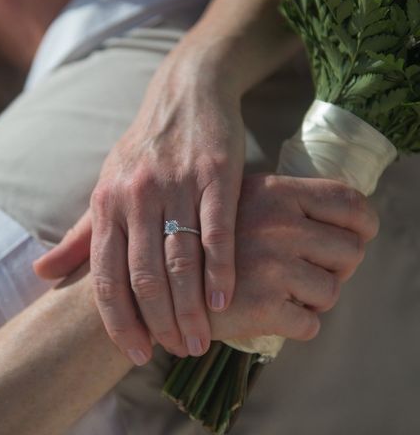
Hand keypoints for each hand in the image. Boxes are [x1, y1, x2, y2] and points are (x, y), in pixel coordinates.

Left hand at [35, 0, 304, 364]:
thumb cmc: (143, 150)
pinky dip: (220, 270)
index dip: (119, 320)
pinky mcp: (215, 174)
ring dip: (190, 308)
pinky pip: (217, 230)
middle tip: (179, 351)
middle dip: (161, 323)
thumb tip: (40, 273)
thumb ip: (79, 235)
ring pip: (179, 259)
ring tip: (201, 340)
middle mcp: (135, 196)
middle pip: (144, 275)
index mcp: (105, 204)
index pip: (104, 276)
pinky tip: (224, 301)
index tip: (137, 352)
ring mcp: (176, 185)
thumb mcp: (106, 187)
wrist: (185, 95)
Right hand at [208, 174, 377, 340]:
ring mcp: (271, 263)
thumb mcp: (233, 200)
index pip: (351, 203)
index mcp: (275, 190)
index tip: (354, 240)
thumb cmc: (197, 243)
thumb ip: (278, 202)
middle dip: (336, 270)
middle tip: (307, 275)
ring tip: (281, 295)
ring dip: (312, 301)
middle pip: (351, 251)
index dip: (363, 226)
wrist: (155, 283)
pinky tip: (269, 315)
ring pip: (332, 292)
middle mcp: (278, 223)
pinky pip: (310, 325)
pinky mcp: (262, 304)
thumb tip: (339, 221)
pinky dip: (296, 327)